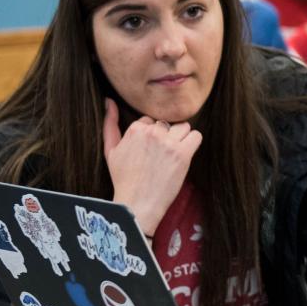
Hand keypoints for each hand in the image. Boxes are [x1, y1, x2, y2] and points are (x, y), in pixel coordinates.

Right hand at [102, 98, 199, 236]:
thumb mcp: (111, 150)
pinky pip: (196, 136)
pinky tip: (184, 154)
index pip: (150, 120)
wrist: (137, 204)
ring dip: (180, 138)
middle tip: (160, 156)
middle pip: (167, 123)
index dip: (151, 136)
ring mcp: (168, 143)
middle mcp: (152, 133)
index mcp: (136, 129)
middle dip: (165, 136)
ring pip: (184, 126)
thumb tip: (110, 101)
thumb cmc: (123, 179)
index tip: (149, 151)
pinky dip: (193, 143)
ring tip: (172, 154)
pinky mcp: (183, 154)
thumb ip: (110, 124)